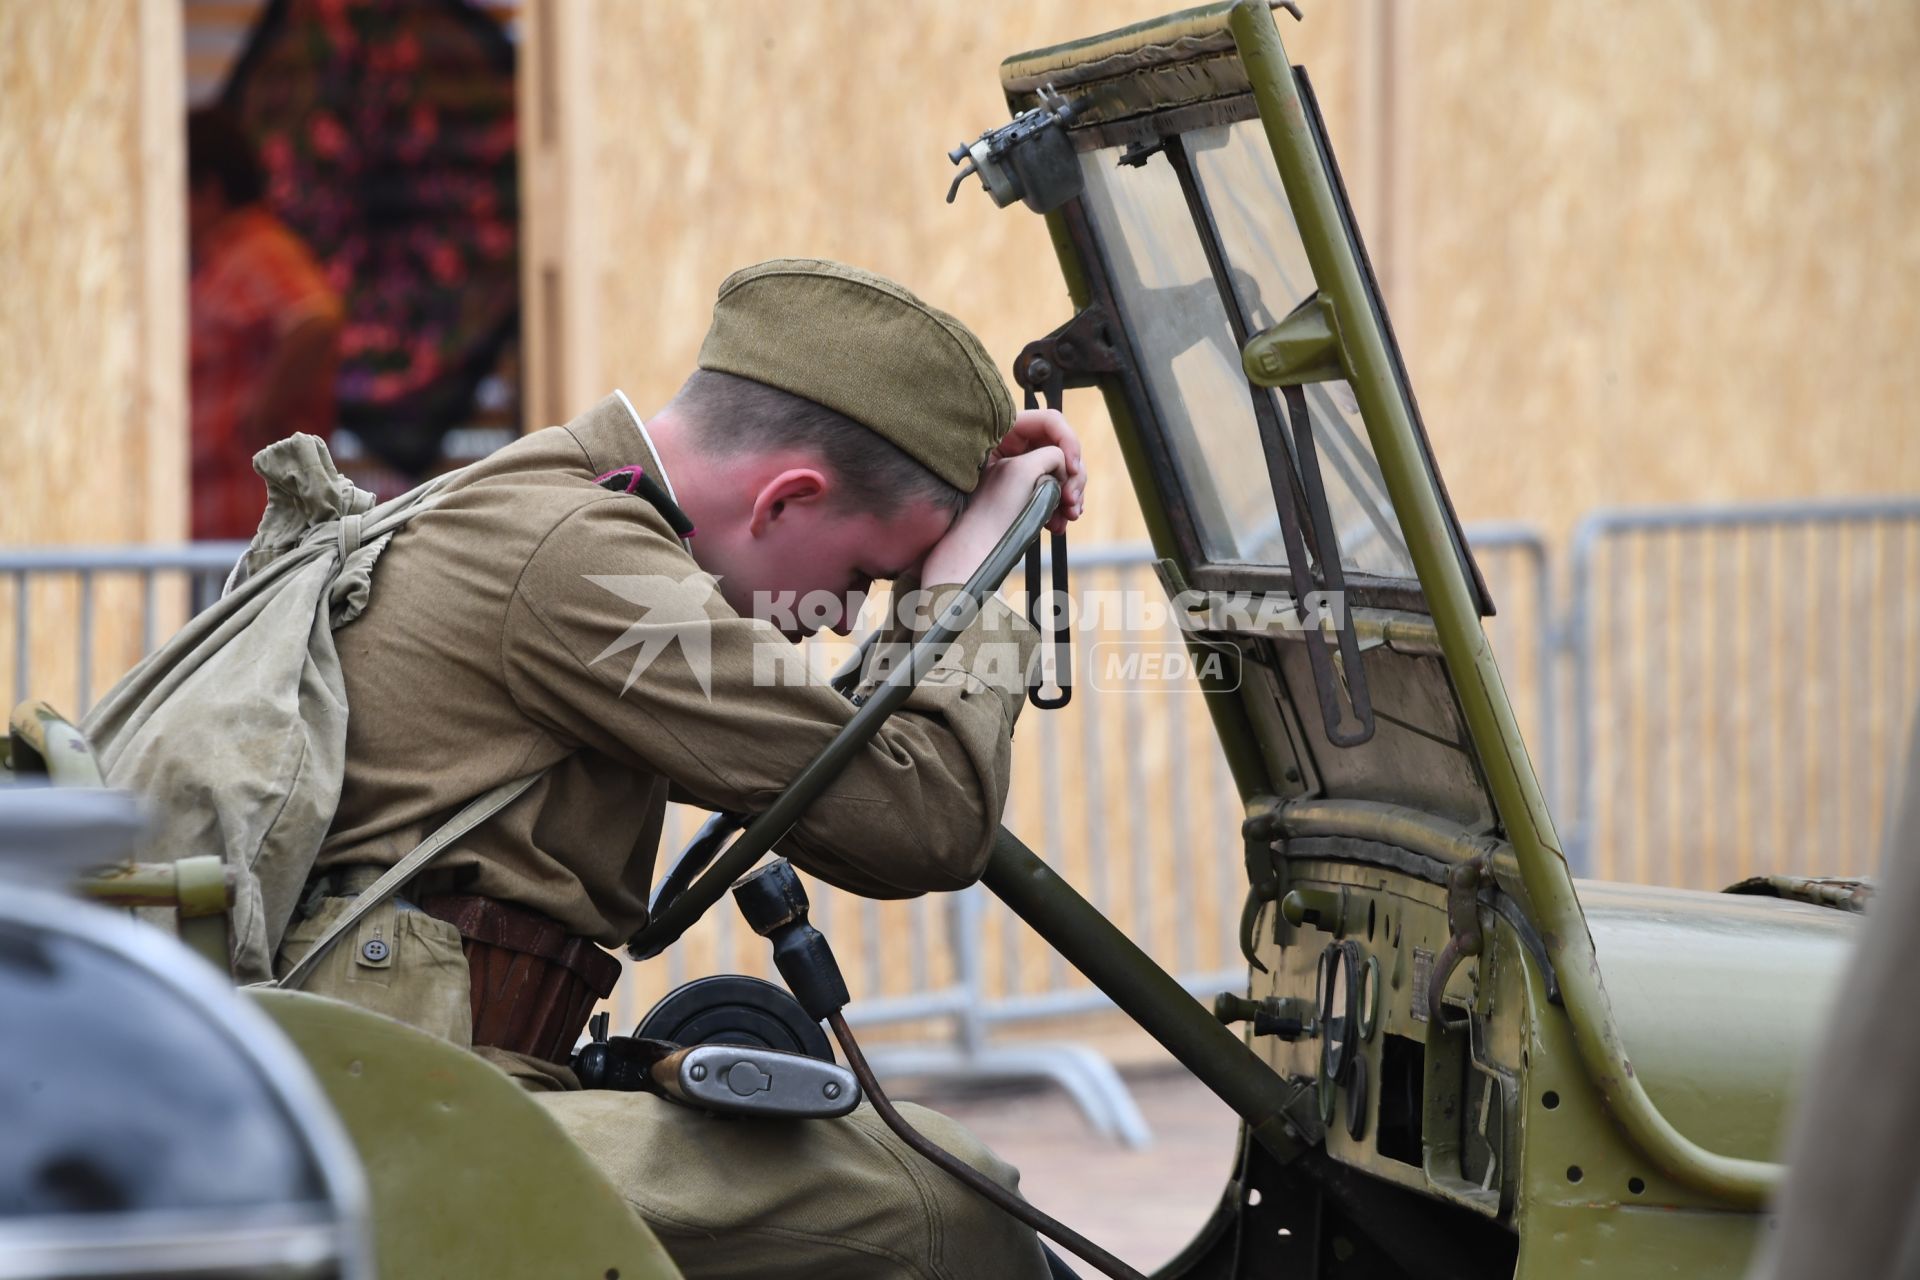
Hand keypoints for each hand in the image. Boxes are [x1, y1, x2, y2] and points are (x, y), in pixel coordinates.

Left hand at [920, 423, 1081, 587]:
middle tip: (1073, 500)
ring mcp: (1018, 470)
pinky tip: (1058, 526)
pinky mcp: (1021, 493)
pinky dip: (1060, 508)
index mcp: (1006, 430)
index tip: (1072, 469)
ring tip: (1069, 517)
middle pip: (1060, 448)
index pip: (1050, 421)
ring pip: (1060, 474)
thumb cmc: (982, 508)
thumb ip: (1048, 455)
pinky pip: (1051, 493)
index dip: (1069, 441)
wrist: (964, 548)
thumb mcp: (1019, 472)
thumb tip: (1063, 460)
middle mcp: (1013, 446)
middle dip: (1073, 475)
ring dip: (1071, 494)